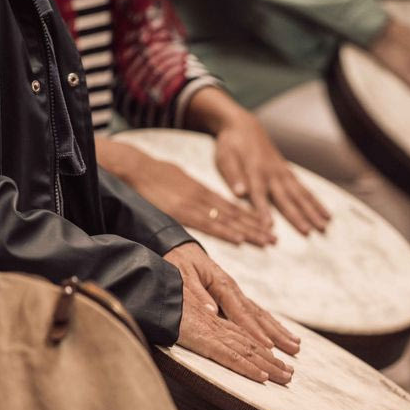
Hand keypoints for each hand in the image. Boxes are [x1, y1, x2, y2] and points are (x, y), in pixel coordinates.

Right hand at [97, 138, 274, 245]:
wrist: (135, 167)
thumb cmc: (151, 175)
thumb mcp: (178, 179)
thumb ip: (190, 192)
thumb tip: (197, 200)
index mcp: (202, 191)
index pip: (232, 207)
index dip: (250, 218)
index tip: (266, 227)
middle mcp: (203, 198)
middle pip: (236, 215)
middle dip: (256, 228)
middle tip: (274, 239)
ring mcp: (195, 205)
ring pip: (228, 221)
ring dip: (249, 232)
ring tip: (267, 242)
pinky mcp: (183, 212)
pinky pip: (208, 224)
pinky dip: (226, 232)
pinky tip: (240, 239)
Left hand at [164, 243, 300, 383]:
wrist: (179, 247)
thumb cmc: (178, 262)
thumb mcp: (182, 276)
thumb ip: (196, 294)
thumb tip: (212, 312)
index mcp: (222, 285)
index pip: (241, 313)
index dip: (254, 331)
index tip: (267, 347)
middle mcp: (234, 290)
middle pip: (258, 316)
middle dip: (277, 335)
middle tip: (294, 349)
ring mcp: (236, 293)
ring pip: (261, 315)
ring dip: (279, 331)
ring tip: (296, 345)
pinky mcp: (234, 296)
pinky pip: (256, 312)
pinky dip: (270, 324)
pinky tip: (280, 333)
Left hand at [214, 113, 330, 234]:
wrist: (244, 125)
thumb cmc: (230, 144)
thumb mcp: (224, 158)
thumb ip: (233, 176)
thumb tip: (239, 193)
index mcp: (254, 172)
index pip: (259, 194)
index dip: (264, 210)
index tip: (269, 226)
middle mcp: (272, 174)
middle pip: (286, 198)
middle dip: (298, 216)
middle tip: (309, 231)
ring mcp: (283, 173)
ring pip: (301, 194)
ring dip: (313, 210)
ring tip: (324, 225)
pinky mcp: (288, 172)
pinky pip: (305, 189)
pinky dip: (315, 201)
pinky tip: (325, 212)